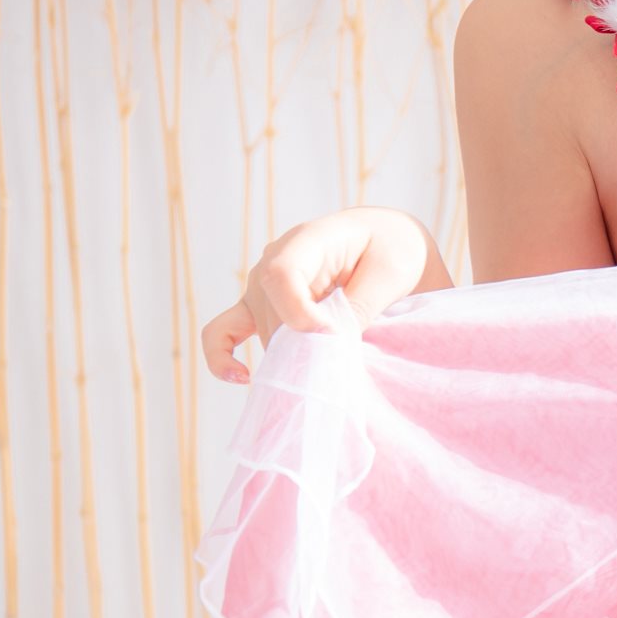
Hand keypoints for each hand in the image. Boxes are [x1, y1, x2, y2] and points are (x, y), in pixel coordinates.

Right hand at [201, 208, 445, 384]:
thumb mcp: (392, 272)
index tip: (333, 338)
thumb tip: (330, 343)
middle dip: (305, 346)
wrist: (389, 245)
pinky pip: (222, 333)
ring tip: (329, 372)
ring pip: (262, 333)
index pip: (281, 275)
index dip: (300, 314)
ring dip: (291, 358)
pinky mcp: (261, 310)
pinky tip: (243, 377)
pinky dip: (222, 357)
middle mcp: (274, 260)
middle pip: (272, 313)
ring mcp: (262, 287)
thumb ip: (361, 304)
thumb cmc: (394, 249)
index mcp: (308, 240)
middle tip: (343, 365)